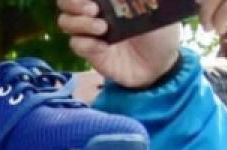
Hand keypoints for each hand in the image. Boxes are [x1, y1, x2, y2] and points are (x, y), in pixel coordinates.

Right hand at [58, 0, 181, 88]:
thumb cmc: (161, 33)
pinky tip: (104, 47)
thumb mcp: (156, 9)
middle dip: (73, 3)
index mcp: (110, 0)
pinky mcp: (89, 52)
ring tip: (102, 28)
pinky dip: (87, 44)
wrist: (160, 66)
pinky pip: (76, 44)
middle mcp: (96, 12)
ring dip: (79, 23)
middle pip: (66, 3)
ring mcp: (90, 32)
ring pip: (65, 22)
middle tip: (93, 9)